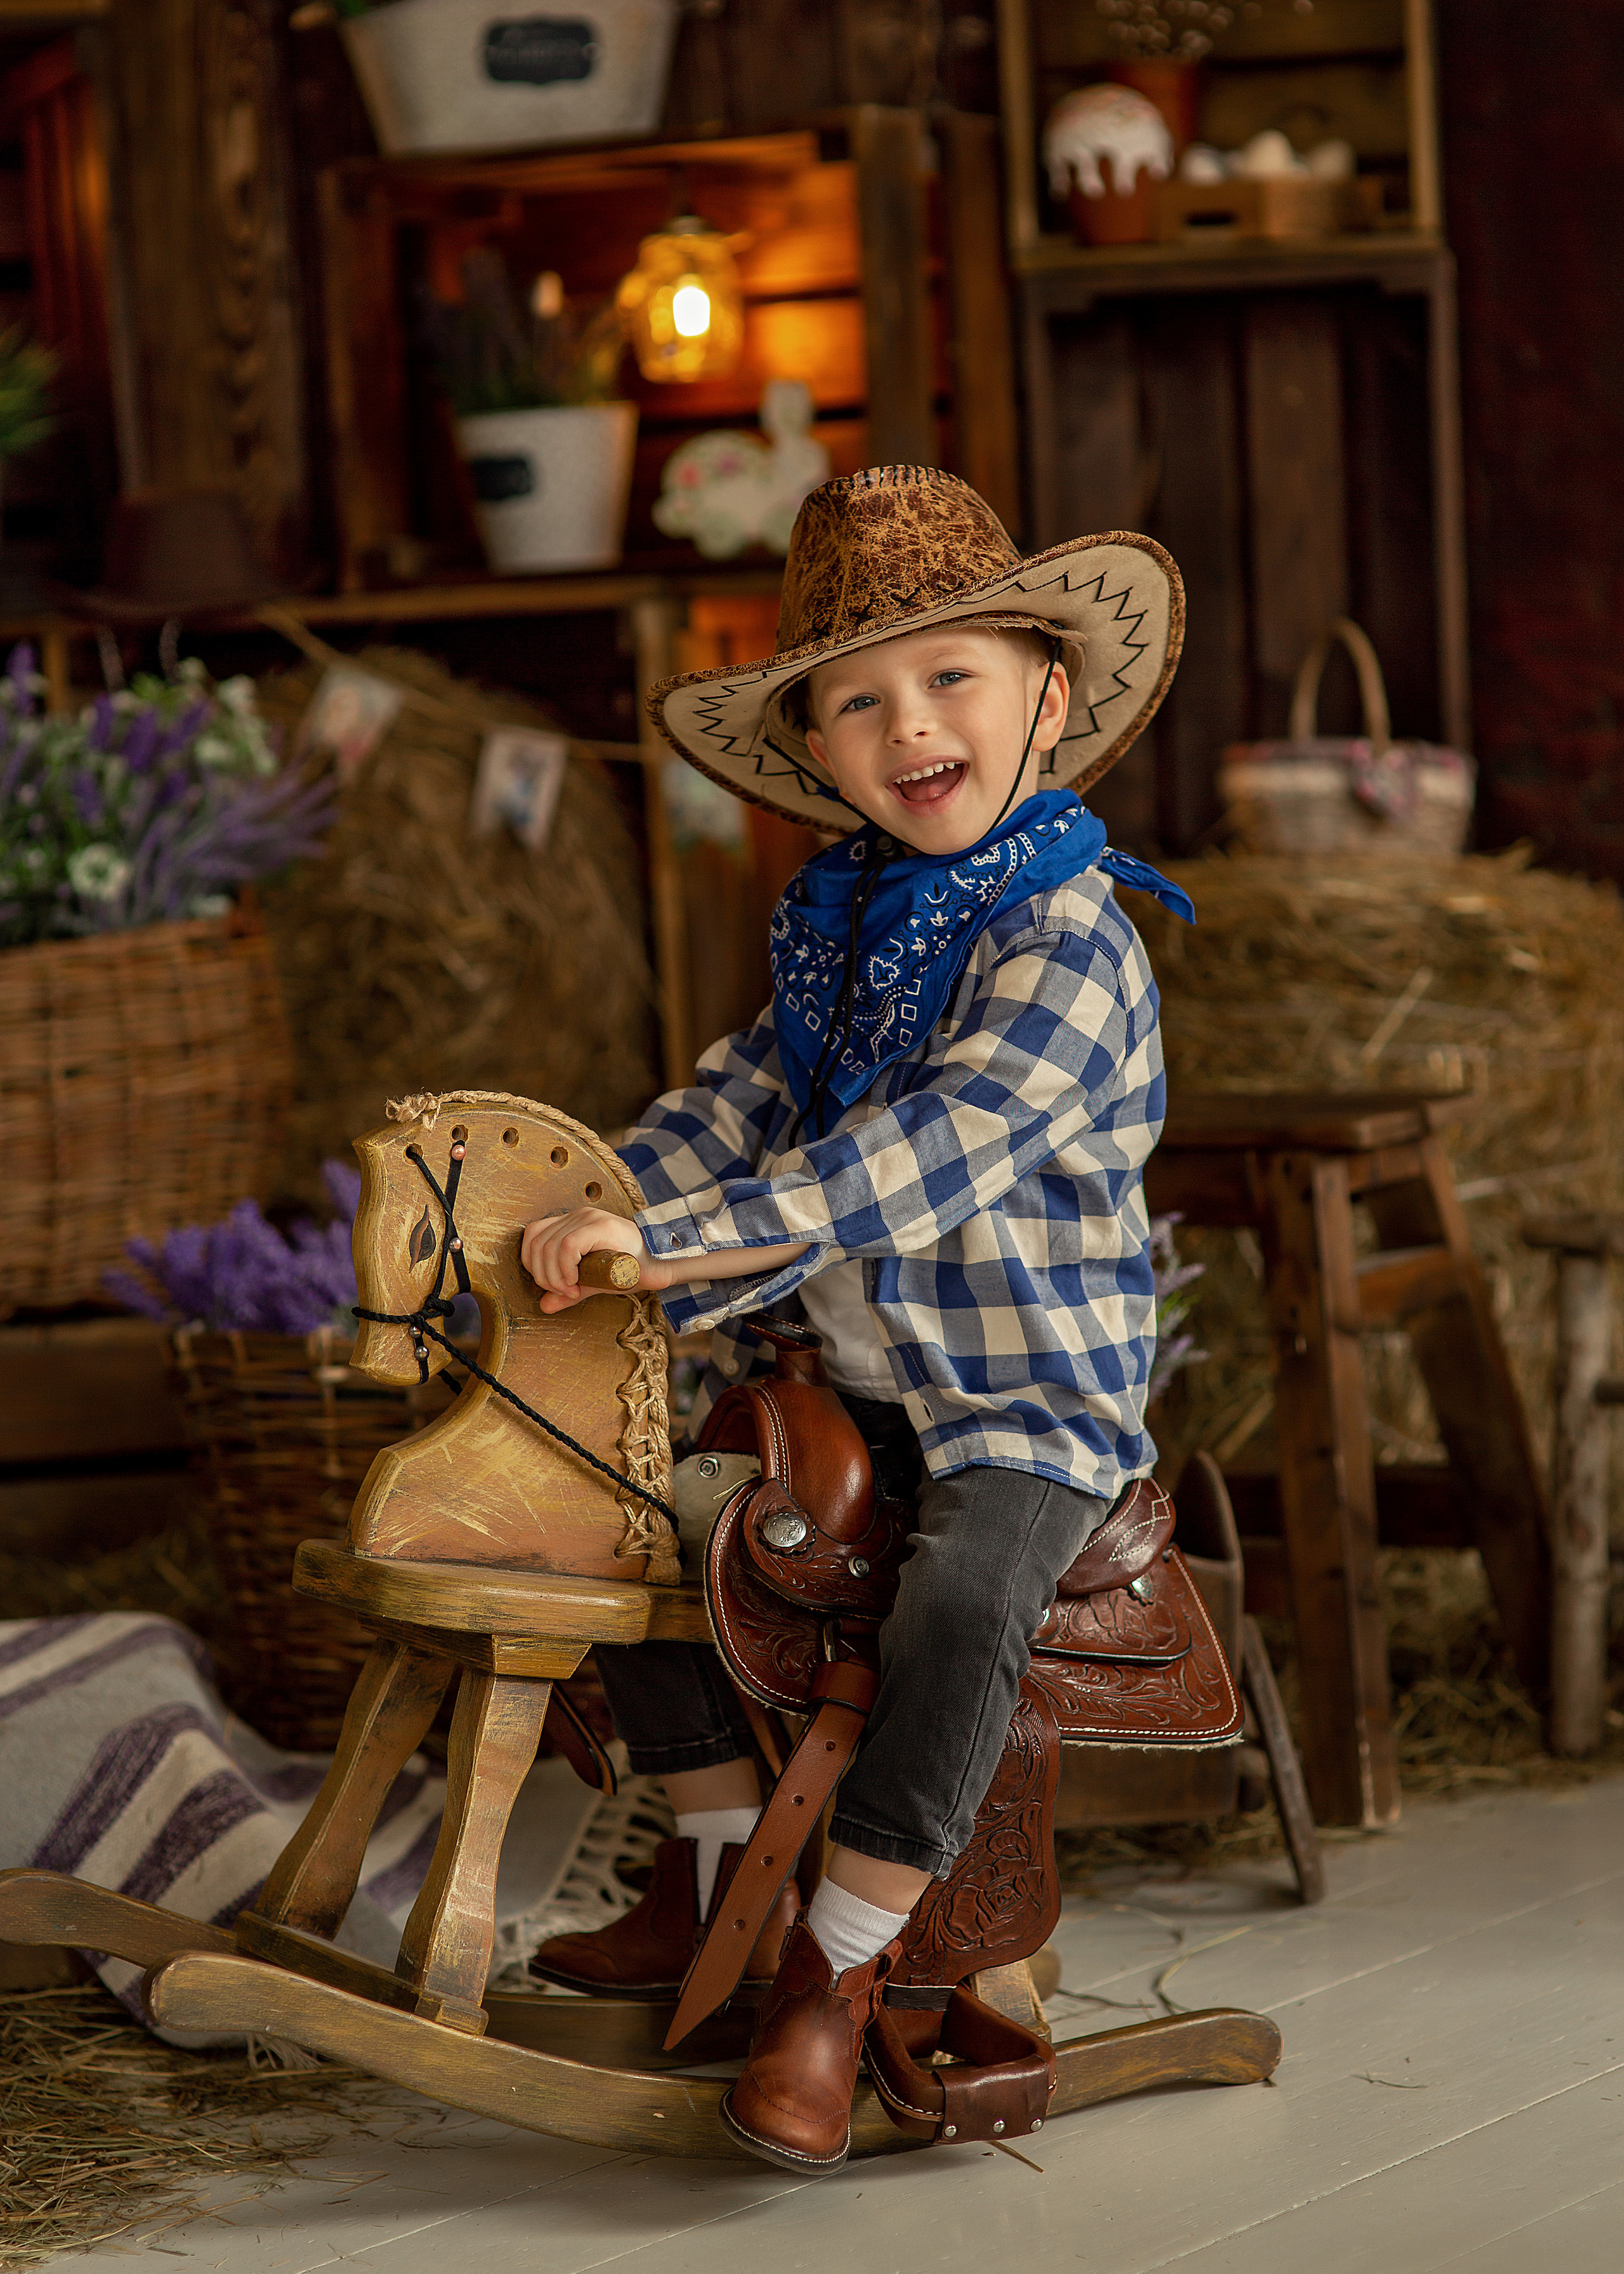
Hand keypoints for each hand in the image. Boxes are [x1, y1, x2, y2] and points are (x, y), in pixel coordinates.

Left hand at [520, 1208, 667, 1313]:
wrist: (660, 1265)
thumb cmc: (629, 1270)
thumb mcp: (591, 1281)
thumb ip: (567, 1291)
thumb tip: (543, 1305)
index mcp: (572, 1223)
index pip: (533, 1236)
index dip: (532, 1263)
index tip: (551, 1286)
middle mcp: (578, 1216)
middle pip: (537, 1243)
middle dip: (543, 1275)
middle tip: (563, 1293)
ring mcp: (589, 1218)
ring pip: (549, 1245)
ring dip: (554, 1276)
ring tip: (572, 1290)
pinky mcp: (600, 1225)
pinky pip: (567, 1245)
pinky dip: (565, 1268)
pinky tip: (576, 1282)